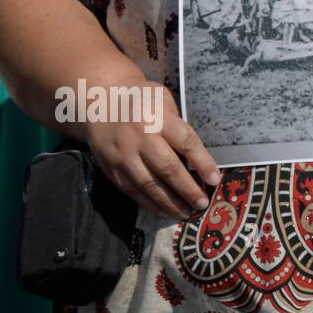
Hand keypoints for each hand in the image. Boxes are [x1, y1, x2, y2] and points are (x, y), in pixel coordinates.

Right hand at [83, 83, 220, 217]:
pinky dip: (150, 204)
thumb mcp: (163, 100)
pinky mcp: (111, 168)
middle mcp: (138, 136)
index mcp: (156, 116)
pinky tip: (165, 211)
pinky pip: (133, 191)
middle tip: (203, 203)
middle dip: (188, 189)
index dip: (202, 162)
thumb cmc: (140, 101)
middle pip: (168, 168)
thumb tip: (201, 158)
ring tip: (186, 213)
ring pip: (149, 184)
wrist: (97, 103)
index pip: (185, 142)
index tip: (215, 180)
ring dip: (170, 203)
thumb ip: (180, 125)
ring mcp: (122, 154)